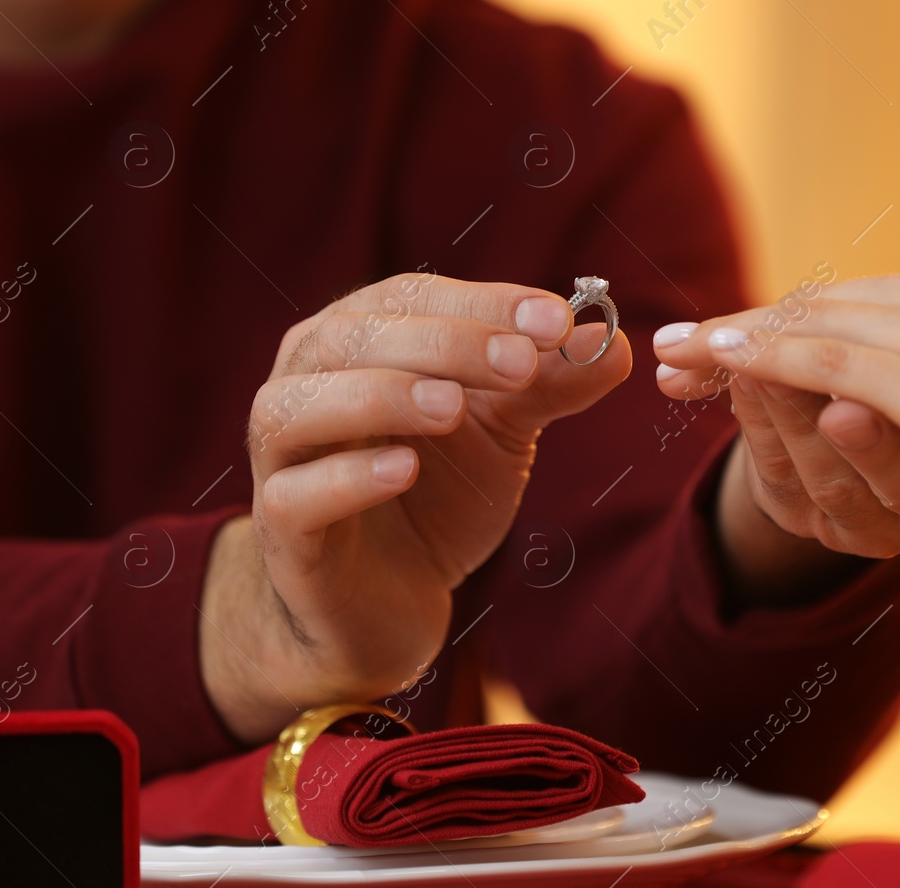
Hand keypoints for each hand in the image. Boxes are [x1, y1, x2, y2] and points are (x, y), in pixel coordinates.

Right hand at [201, 271, 629, 741]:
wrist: (389, 602)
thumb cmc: (438, 496)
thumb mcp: (503, 434)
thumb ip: (548, 386)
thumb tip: (617, 345)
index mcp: (356, 339)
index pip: (412, 298)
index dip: (484, 303)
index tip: (556, 319)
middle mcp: (305, 380)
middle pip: (357, 337)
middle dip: (446, 343)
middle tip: (521, 362)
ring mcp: (282, 455)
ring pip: (305, 405)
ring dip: (383, 395)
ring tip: (453, 407)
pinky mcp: (282, 528)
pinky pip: (296, 494)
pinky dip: (347, 476)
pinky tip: (402, 469)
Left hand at [654, 237, 899, 548]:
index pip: (865, 297)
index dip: (796, 316)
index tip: (744, 335)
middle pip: (824, 298)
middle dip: (749, 325)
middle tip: (682, 342)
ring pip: (809, 319)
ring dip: (733, 338)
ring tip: (674, 354)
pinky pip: (822, 355)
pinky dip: (759, 354)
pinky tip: (716, 361)